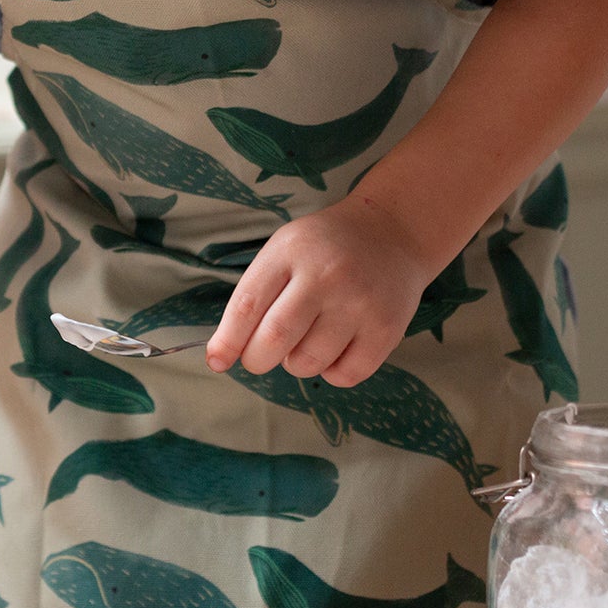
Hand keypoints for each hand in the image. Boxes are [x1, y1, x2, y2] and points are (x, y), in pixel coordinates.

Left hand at [205, 193, 434, 386]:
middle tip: (260, 357)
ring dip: (295, 364)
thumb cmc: (324, 247)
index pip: (247, 305)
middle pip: (275, 339)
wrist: (391, 231)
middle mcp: (324, 276)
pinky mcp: (386, 328)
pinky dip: (331, 373)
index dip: (227, 341)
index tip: (217, 361)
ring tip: (305, 341)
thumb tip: (225, 350)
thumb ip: (255, 293)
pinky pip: (345, 375)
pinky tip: (334, 348)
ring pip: (308, 363)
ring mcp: (358, 303)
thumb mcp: (284, 249)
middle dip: (257, 359)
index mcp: (289, 253)